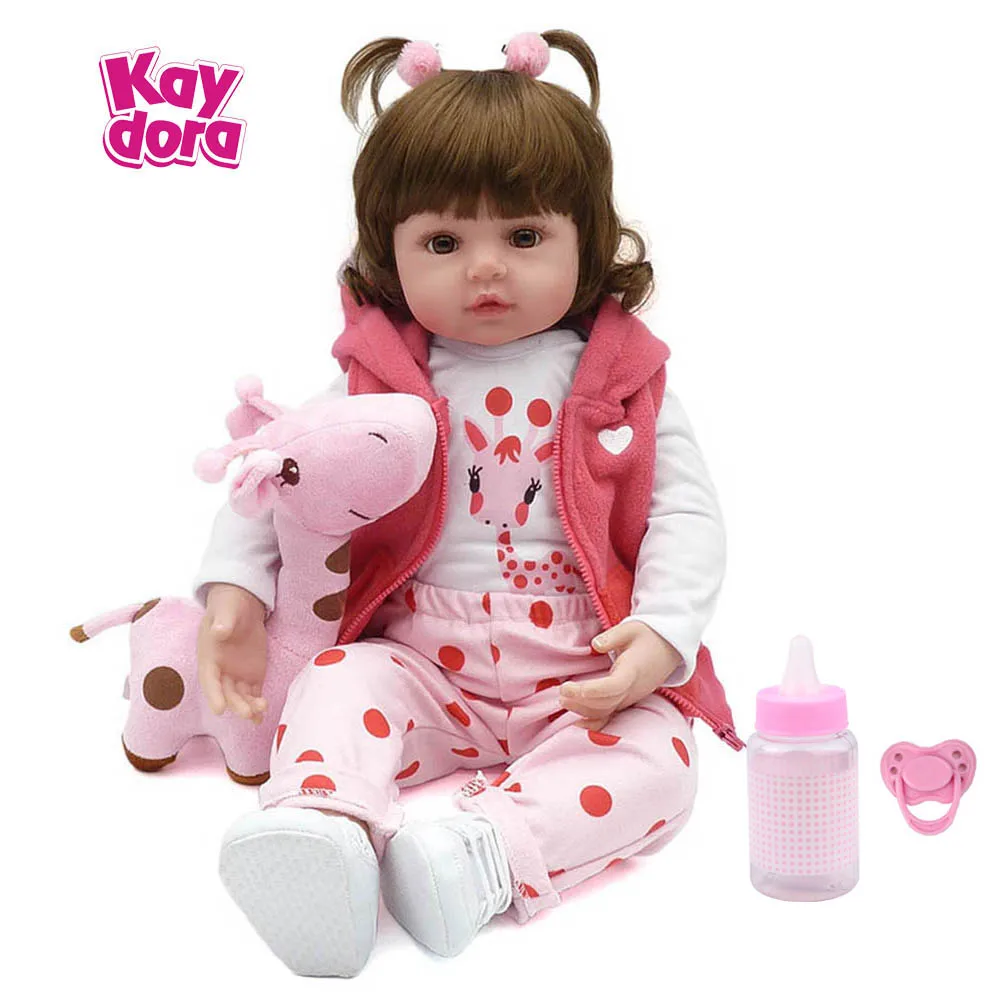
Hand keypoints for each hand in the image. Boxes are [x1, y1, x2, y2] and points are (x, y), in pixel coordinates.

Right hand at [197, 583, 268, 723]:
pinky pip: (254, 694)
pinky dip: (257, 705)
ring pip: (241, 697)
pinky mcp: (252, 675)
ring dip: (249, 707)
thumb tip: (219, 631)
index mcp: (209, 658)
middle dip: (236, 705)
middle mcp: (221, 671)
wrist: (242, 607)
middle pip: (227, 693)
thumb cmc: (228, 608)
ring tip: (260, 712)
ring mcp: (237, 675)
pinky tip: (262, 715)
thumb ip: (222, 622)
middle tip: (247, 713)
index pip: (210, 680)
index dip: (213, 695)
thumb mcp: (225, 611)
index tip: (219, 710)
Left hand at [559, 621, 682, 730]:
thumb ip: (612, 636)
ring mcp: (631, 697)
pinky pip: (612, 716)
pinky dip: (595, 721)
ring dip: (583, 709)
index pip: (613, 686)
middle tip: (561, 692)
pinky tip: (578, 722)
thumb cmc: (648, 636)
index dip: (592, 690)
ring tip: (563, 700)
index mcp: (633, 670)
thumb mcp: (631, 628)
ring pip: (606, 711)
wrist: (670, 648)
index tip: (570, 687)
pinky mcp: (629, 701)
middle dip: (580, 700)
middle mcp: (633, 689)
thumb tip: (595, 645)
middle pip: (606, 702)